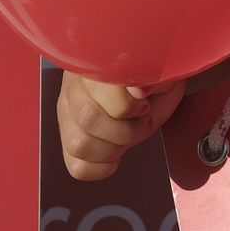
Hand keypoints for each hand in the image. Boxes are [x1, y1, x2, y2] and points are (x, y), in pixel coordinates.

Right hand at [56, 71, 185, 180]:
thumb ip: (151, 77)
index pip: (99, 90)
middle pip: (88, 118)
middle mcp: (75, 85)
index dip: (128, 106)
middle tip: (142, 120)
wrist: (151, 83)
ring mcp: (67, 112)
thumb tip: (136, 91)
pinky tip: (115, 153)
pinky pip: (77, 166)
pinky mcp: (68, 137)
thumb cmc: (155, 76)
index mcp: (97, 62)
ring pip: (78, 145)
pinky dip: (101, 167)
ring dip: (113, 149)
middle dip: (125, 130)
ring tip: (128, 134)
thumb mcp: (162, 72)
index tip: (144, 104)